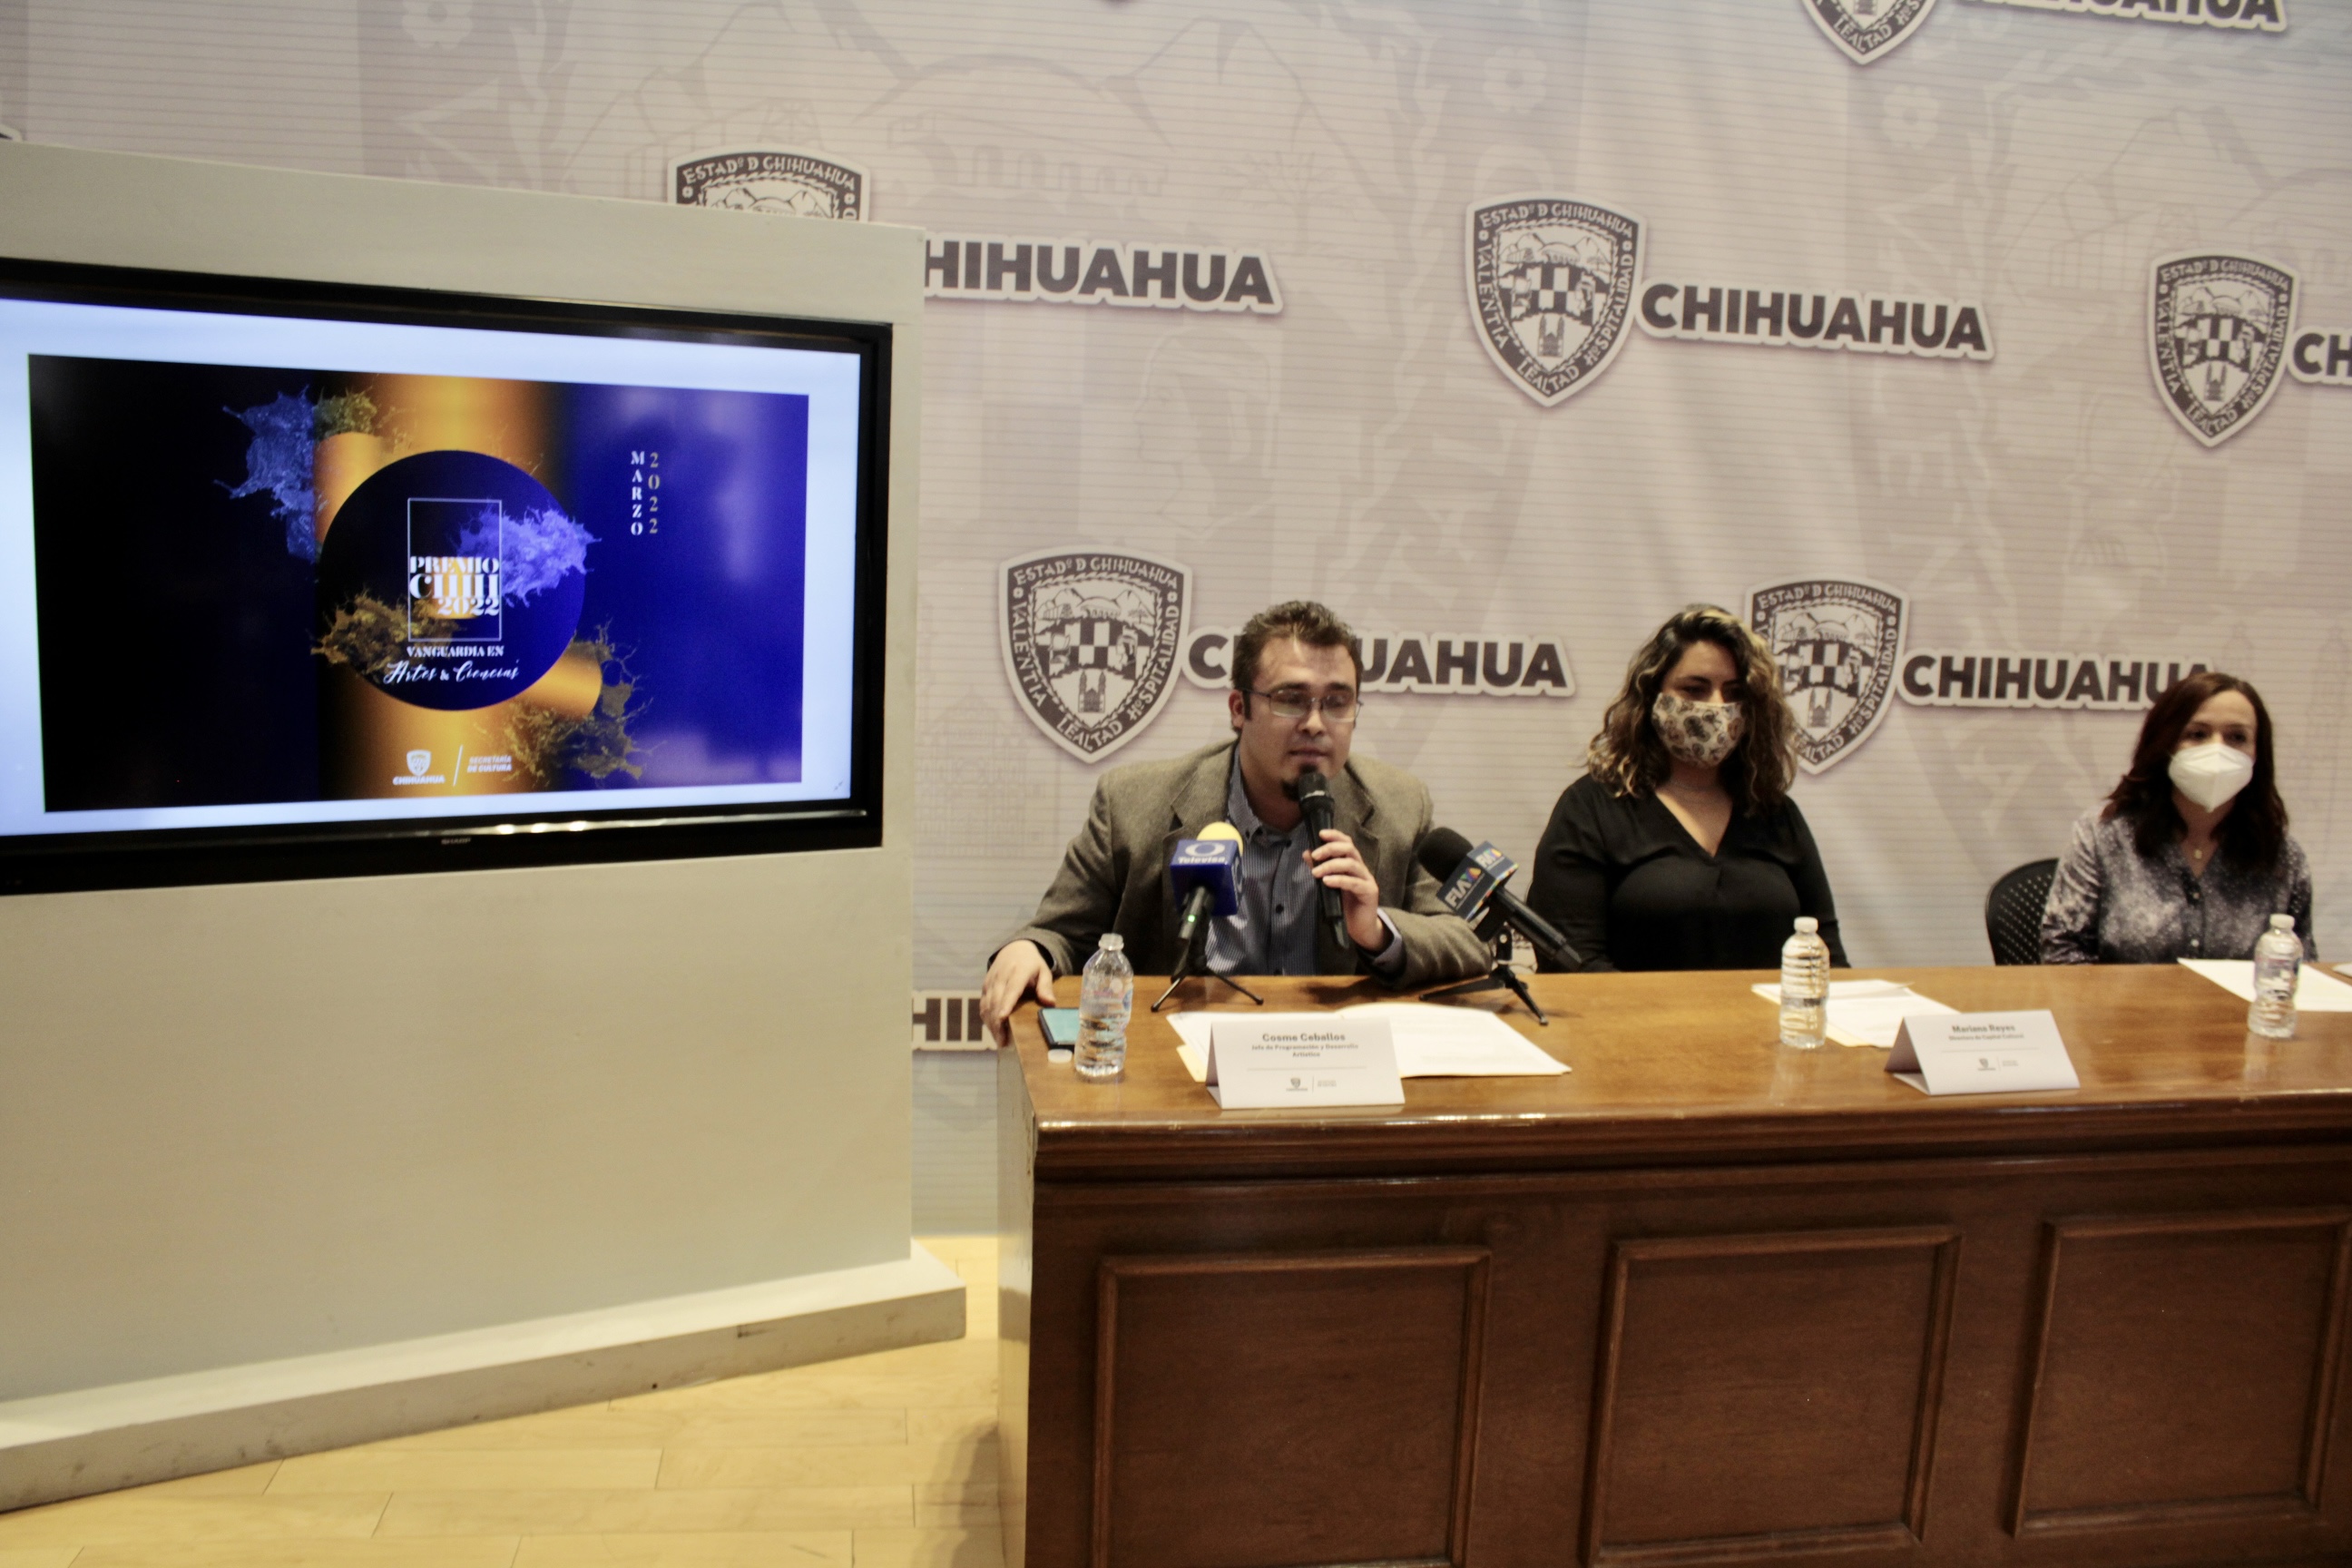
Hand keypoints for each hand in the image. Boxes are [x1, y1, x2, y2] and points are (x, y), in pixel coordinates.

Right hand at [980, 941, 1056, 1046]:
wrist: (1014, 949)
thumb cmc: (1032, 964)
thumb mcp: (1044, 971)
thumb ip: (1046, 987)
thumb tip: (1050, 1003)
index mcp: (1018, 971)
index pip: (1011, 989)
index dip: (1006, 1004)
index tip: (1002, 1018)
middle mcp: (1001, 976)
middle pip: (996, 1001)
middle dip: (998, 1022)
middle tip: (1003, 1041)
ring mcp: (991, 981)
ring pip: (987, 1005)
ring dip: (991, 1024)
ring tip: (1000, 1040)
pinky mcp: (985, 986)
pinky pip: (983, 1004)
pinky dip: (987, 1018)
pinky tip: (994, 1030)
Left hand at [1307, 829, 1387, 952]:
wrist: (1361, 928)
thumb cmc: (1346, 906)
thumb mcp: (1330, 885)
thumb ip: (1321, 869)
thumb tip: (1307, 853)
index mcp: (1353, 865)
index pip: (1347, 843)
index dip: (1335, 836)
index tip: (1320, 834)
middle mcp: (1361, 869)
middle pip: (1349, 849)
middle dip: (1330, 849)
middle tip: (1315, 856)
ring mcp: (1367, 880)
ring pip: (1351, 864)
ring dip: (1331, 866)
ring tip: (1316, 873)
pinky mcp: (1369, 892)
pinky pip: (1354, 883)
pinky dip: (1339, 880)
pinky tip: (1327, 882)